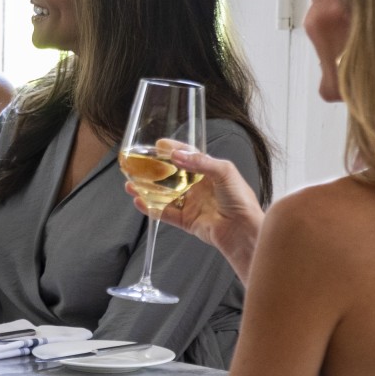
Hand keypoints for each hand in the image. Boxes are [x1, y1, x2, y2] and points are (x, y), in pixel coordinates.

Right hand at [132, 142, 263, 278]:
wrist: (243, 231)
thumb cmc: (241, 200)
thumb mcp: (225, 172)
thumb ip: (201, 162)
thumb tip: (177, 155)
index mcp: (210, 172)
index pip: (188, 157)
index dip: (174, 149)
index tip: (158, 144)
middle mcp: (199, 187)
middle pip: (171, 176)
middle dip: (154, 170)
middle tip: (138, 165)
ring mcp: (191, 204)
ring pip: (164, 194)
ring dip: (147, 189)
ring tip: (131, 184)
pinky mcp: (186, 221)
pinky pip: (165, 213)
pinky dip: (150, 208)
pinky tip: (139, 201)